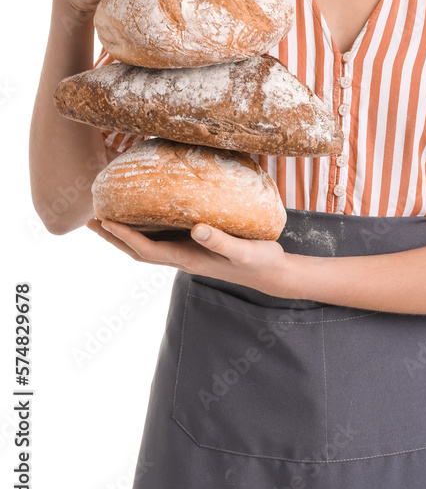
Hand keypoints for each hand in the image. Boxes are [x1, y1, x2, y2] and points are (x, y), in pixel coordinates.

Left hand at [86, 218, 296, 297]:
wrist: (271, 273)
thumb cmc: (258, 261)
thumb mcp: (243, 250)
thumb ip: (221, 240)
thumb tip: (196, 228)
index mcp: (189, 259)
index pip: (148, 249)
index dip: (125, 236)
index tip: (105, 222)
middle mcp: (182, 258)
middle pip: (139, 250)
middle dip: (114, 238)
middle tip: (91, 220)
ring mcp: (187, 254)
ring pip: (148, 246)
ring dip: (125, 235)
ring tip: (107, 218)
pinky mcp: (195, 247)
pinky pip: (162, 239)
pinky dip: (145, 229)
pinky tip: (144, 216)